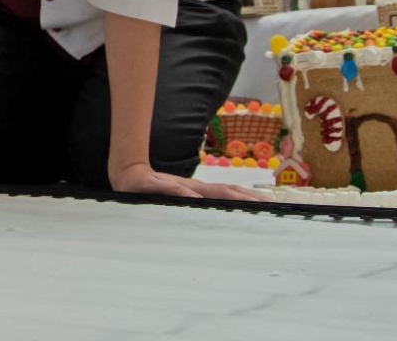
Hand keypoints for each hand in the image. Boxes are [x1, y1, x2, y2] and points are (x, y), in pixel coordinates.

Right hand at [109, 162, 268, 199]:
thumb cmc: (151, 192)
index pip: (227, 194)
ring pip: (205, 190)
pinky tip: (195, 199)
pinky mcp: (157, 186)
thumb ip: (191, 208)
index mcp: (196, 191)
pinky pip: (173, 190)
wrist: (125, 175)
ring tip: (242, 202)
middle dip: (245, 198)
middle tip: (266, 206)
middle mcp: (191, 187)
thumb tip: (212, 221)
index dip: (248, 199)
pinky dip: (185, 194)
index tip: (271, 207)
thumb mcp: (174, 201)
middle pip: (223, 192)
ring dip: (225, 195)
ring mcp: (176, 185)